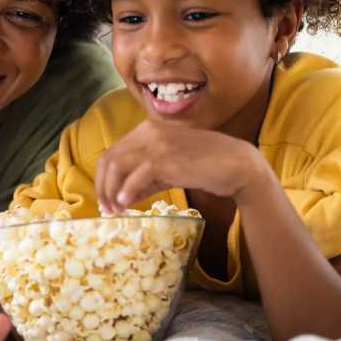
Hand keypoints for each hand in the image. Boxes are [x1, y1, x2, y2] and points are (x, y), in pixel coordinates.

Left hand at [94, 120, 262, 213]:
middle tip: (107, 209)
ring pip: (118, 166)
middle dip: (103, 186)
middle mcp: (147, 132)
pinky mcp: (167, 157)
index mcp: (146, 130)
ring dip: (111, 191)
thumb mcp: (168, 172)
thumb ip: (144, 181)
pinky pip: (137, 174)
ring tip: (116, 210)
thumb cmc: (204, 167)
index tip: (106, 200)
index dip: (103, 178)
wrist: (237, 164)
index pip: (112, 153)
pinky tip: (127, 204)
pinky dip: (127, 190)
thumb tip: (120, 197)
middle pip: (109, 159)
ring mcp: (156, 143)